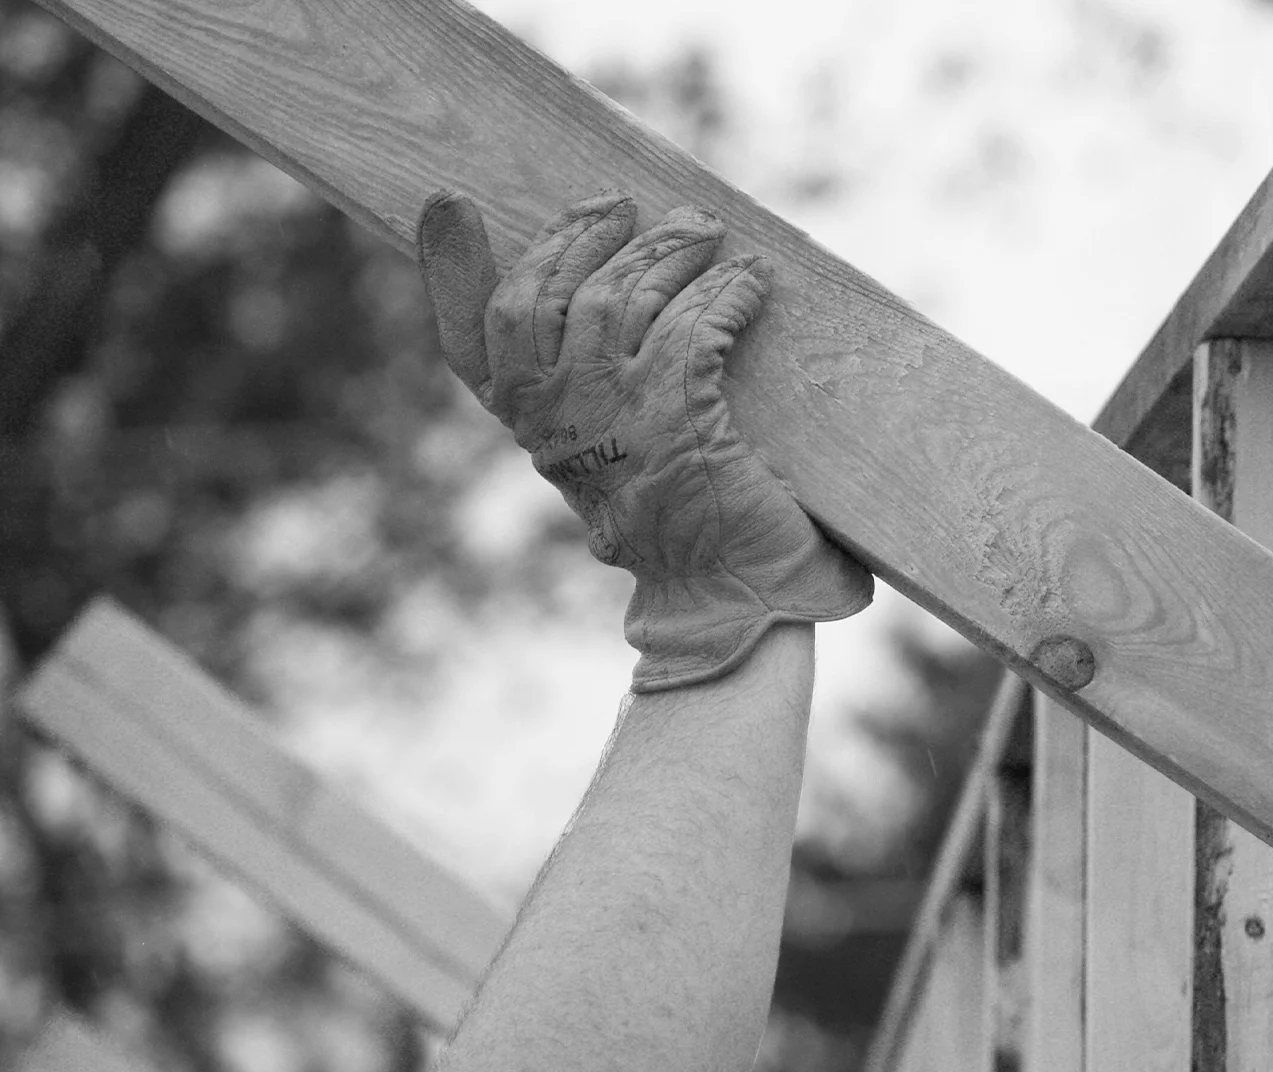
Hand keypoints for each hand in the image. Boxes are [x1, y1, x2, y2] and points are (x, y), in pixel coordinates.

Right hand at [416, 191, 870, 690]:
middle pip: (542, 293)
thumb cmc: (678, 514)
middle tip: (622, 206)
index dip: (447, 265)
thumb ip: (589, 384)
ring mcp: (610, 416)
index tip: (447, 202)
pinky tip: (751, 283)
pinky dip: (726, 292)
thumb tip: (614, 279)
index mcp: (529, 425)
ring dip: (665, 249)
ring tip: (701, 231)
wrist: (726, 594)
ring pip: (619, 296)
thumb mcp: (614, 445)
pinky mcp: (677, 417)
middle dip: (580, 235)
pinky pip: (693, 324)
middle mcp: (553, 418)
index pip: (466, 336)